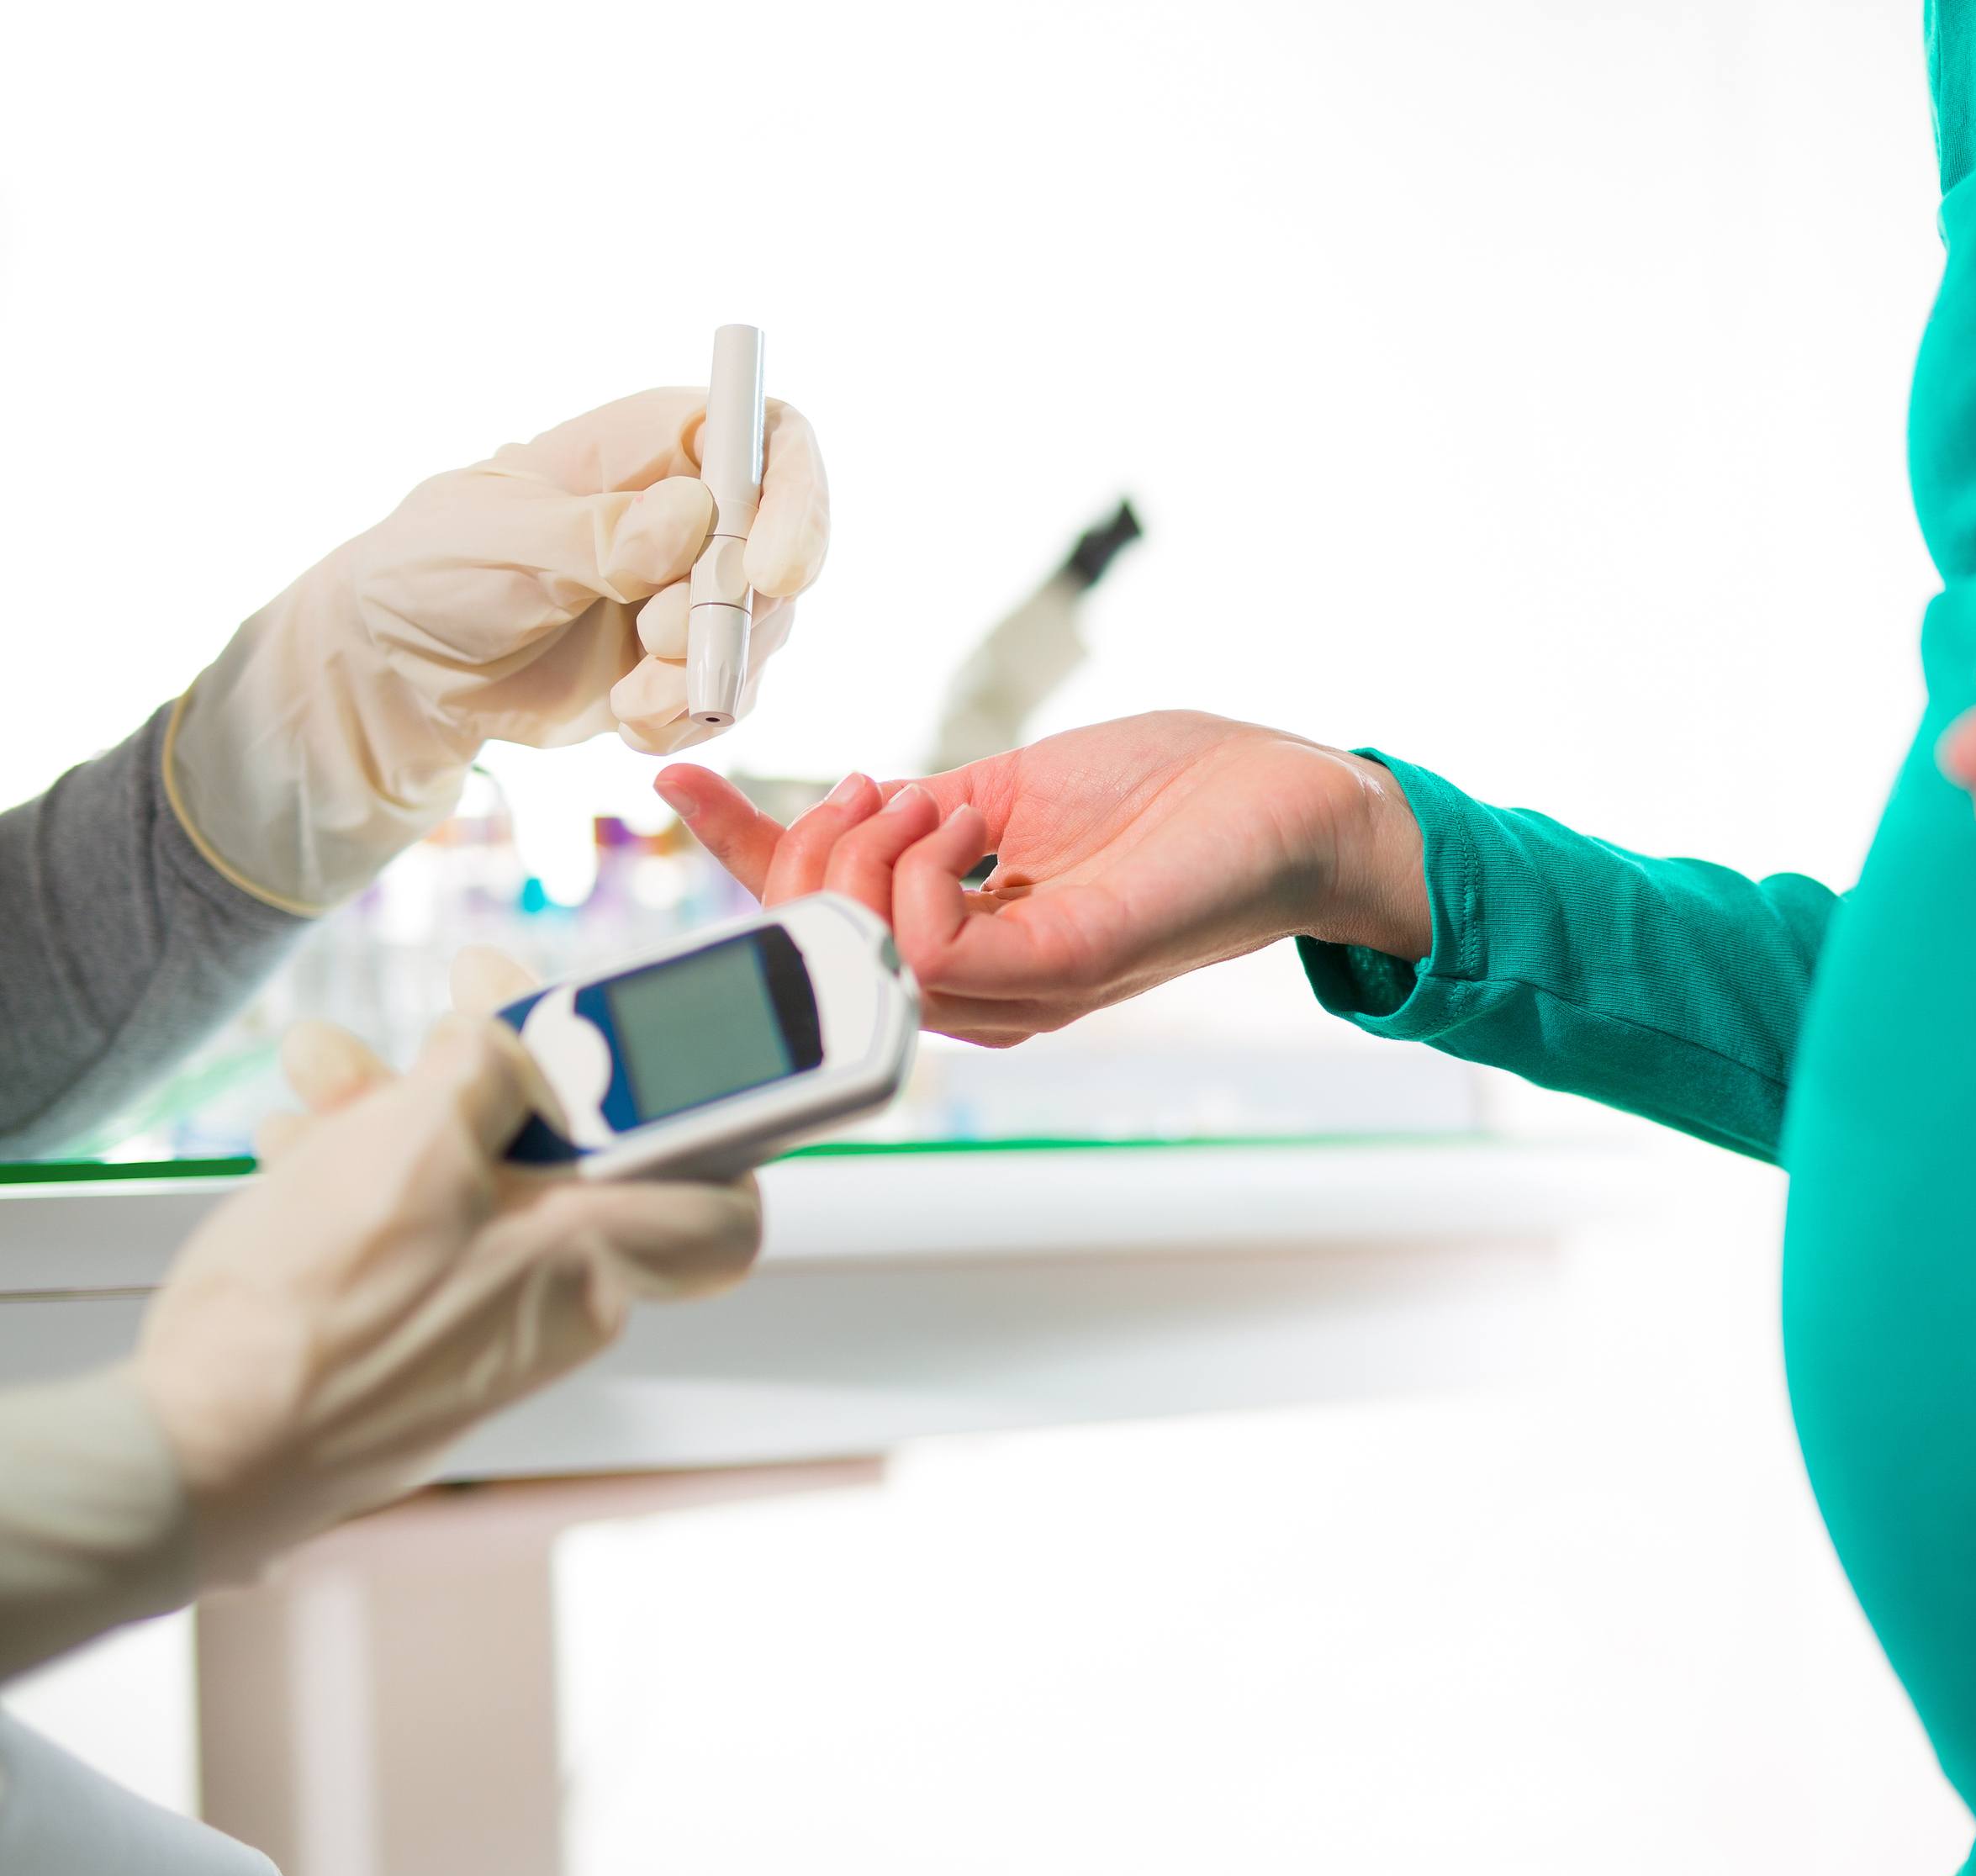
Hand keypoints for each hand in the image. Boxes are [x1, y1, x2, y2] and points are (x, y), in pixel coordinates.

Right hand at [135, 951, 759, 1576]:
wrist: (200, 1453)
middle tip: (444, 1016)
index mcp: (594, 1259)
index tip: (654, 1074)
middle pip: (561, 1168)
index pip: (720, 1211)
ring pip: (468, 1195)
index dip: (707, 1133)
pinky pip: (412, 1247)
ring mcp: (479, 1338)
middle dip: (495, 1078)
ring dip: (402, 1113)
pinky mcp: (406, 1357)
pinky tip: (297, 1141)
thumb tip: (504, 1051)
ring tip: (324, 1061)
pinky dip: (363, 1182)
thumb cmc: (318, 1313)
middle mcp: (555, 1309)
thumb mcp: (414, 1140)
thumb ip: (485, 1073)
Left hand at [169, 386, 832, 910]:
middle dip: (733, 612)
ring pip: (765, 631)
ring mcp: (697, 591)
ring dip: (706, 675)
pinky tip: (626, 718)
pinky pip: (733, 694)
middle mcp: (695, 511)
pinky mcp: (688, 664)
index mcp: (655, 446)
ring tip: (628, 697)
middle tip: (657, 644)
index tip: (771, 573)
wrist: (405, 667)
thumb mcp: (498, 541)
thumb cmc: (435, 570)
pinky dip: (689, 718)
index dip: (795, 498)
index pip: (770, 438)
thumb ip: (596, 534)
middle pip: (784, 548)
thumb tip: (691, 513)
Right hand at [654, 711, 1426, 1045]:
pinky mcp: (1064, 965)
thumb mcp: (1006, 788)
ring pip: (863, 950)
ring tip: (928, 797)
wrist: (1289, 797)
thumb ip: (915, 816)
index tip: (675, 779)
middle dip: (799, 857)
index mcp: (967, 944)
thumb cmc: (1173, 794)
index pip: (822, 925)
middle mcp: (988, 986)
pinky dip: (916, 875)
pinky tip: (957, 826)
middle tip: (873, 786)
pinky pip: (933, 948)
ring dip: (864, 856)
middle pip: (820, 949)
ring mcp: (1024, 987)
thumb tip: (833, 804)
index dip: (738, 859)